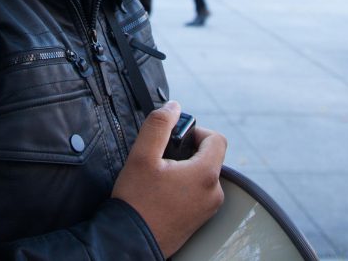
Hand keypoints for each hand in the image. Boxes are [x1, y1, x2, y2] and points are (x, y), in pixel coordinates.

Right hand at [112, 101, 226, 257]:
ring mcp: (208, 208)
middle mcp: (213, 192)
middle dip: (188, 151)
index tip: (177, 137)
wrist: (130, 241)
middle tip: (163, 158)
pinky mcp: (200, 219)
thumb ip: (159, 125)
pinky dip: (185, 186)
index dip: (197, 131)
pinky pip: (199, 192)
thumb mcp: (141, 155)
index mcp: (205, 174)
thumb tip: (173, 107)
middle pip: (210, 156)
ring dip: (186, 169)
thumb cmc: (136, 202)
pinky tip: (163, 191)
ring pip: (204, 174)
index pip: (217, 138)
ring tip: (161, 176)